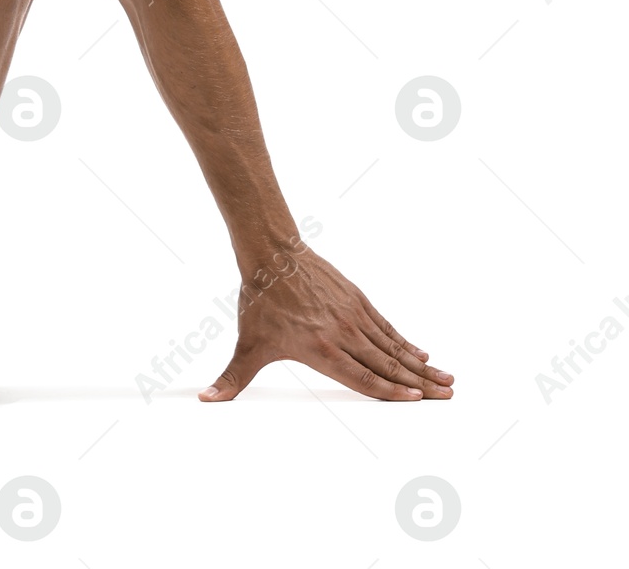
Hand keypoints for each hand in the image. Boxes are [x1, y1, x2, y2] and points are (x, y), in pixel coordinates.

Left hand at [199, 246, 452, 402]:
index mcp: (320, 349)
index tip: (417, 400)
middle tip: (448, 396)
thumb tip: (206, 399)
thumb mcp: (247, 344)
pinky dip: (405, 341)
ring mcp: (353, 315)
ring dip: (421, 364)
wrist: (272, 254)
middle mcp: (342, 333)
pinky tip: (421, 351)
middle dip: (419, 383)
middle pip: (387, 364)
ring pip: (392, 346)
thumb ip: (232, 378)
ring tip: (448, 379)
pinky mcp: (357, 300)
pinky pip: (386, 326)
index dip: (391, 392)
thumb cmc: (260, 300)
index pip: (362, 378)